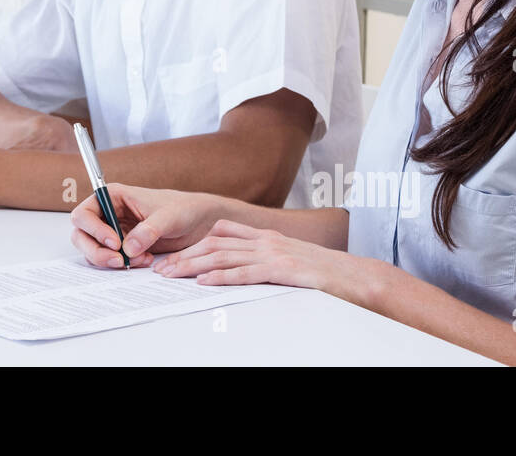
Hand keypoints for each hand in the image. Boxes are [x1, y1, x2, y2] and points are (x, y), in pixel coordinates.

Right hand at [70, 184, 225, 269]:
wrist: (197, 222)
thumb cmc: (182, 209)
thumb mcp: (168, 217)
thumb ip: (149, 230)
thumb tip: (128, 248)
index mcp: (112, 197)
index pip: (84, 214)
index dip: (94, 230)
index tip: (115, 243)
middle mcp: (108, 214)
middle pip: (81, 235)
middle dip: (96, 251)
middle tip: (119, 261)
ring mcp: (112, 232)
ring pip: (93, 250)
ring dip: (109, 260)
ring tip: (136, 261)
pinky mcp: (122, 247)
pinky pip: (109, 259)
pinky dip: (121, 264)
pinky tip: (143, 261)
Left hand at [152, 220, 348, 292]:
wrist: (355, 277)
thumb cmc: (322, 273)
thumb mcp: (288, 260)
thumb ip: (263, 260)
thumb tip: (237, 269)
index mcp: (266, 236)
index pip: (221, 234)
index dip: (193, 243)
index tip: (171, 254)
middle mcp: (266, 240)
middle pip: (214, 244)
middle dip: (184, 255)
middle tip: (159, 268)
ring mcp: (274, 253)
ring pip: (224, 256)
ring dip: (193, 266)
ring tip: (171, 275)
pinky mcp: (282, 270)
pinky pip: (245, 273)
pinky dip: (221, 276)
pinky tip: (204, 282)